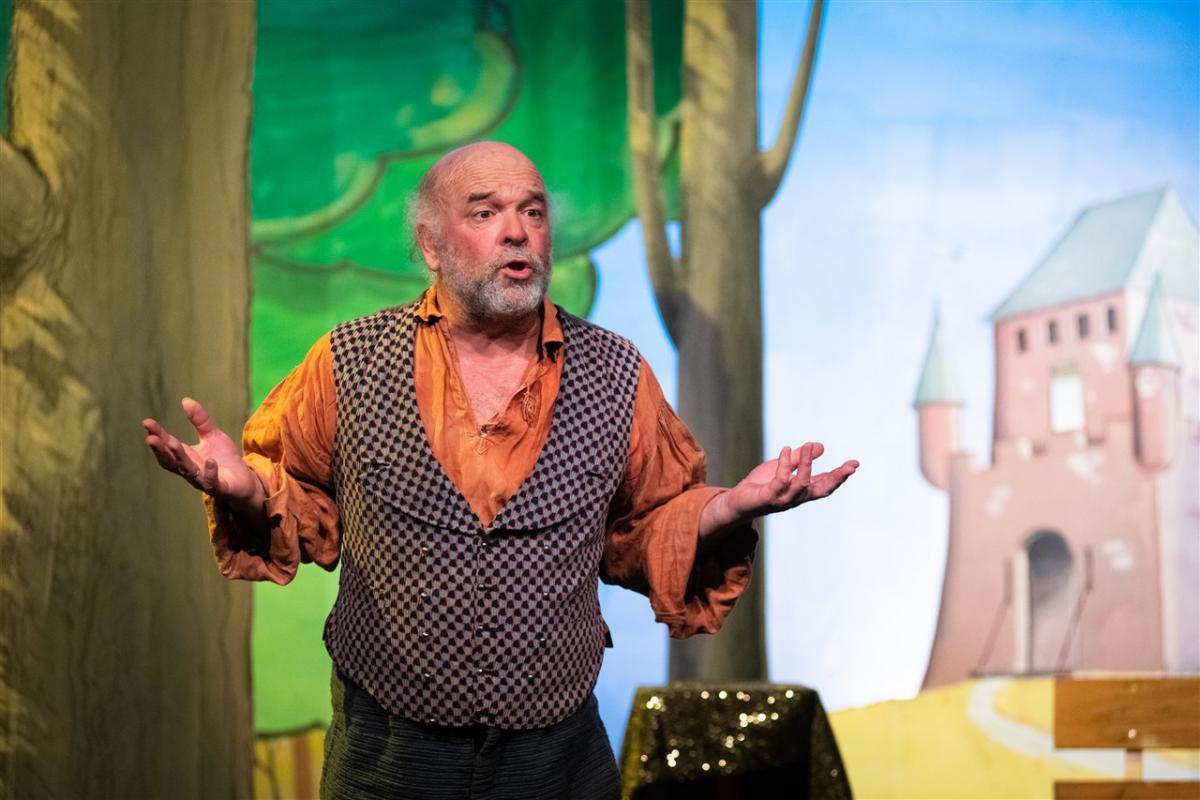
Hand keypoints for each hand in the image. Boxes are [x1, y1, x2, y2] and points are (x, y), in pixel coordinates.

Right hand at [143, 397, 263, 511]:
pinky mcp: (219, 487)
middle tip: (151, 438)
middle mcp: (190, 469)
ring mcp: (203, 480)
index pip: (167, 445)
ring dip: (180, 458)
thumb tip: (185, 400)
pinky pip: (212, 482)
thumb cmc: (225, 459)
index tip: (147, 422)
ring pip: (188, 470)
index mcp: (186, 456)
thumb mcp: (212, 435)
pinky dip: (209, 473)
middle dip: (161, 449)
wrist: (245, 481)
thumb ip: (200, 420)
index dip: (157, 434)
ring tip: (172, 443)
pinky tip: (210, 462)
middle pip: (171, 460)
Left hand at [705, 442, 858, 533]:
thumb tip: (819, 446)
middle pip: (821, 490)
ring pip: (801, 484)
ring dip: (806, 464)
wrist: (738, 502)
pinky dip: (785, 464)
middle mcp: (796, 498)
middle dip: (837, 478)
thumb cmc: (761, 486)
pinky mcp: (769, 497)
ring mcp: (784, 499)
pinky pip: (781, 480)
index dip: (840, 475)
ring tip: (807, 446)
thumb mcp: (783, 467)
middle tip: (850, 466)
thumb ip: (800, 459)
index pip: (825, 484)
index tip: (854, 464)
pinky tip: (786, 449)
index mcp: (802, 491)